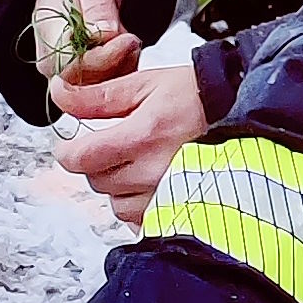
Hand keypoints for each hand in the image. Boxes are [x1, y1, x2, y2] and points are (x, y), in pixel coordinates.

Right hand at [31, 0, 134, 87]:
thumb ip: (97, 5)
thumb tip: (105, 32)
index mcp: (49, 36)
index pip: (72, 65)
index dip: (103, 57)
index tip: (125, 38)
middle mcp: (53, 64)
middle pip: (85, 83)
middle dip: (116, 63)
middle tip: (133, 40)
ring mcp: (68, 78)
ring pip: (99, 90)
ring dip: (122, 68)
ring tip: (130, 41)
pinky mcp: (85, 83)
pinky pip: (108, 90)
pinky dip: (123, 72)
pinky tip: (126, 51)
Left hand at [52, 57, 208, 218]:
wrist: (243, 113)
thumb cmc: (198, 96)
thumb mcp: (146, 84)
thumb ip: (97, 96)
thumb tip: (59, 94)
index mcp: (143, 135)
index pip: (81, 158)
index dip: (67, 152)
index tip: (69, 146)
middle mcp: (155, 171)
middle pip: (97, 181)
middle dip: (98, 163)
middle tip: (117, 145)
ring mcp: (169, 194)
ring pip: (116, 204)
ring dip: (119, 186)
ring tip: (138, 163)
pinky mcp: (180, 210)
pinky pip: (141, 218)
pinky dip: (140, 203)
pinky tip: (153, 182)